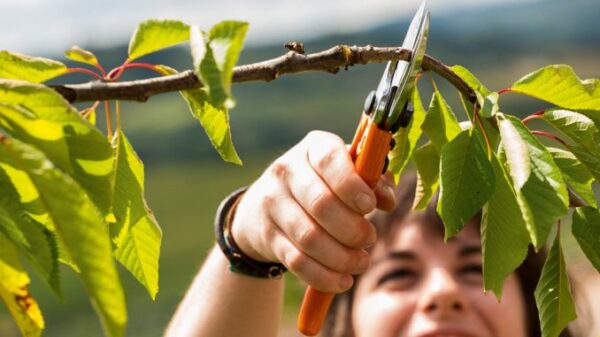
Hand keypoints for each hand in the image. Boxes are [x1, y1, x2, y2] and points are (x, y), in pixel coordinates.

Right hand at [231, 131, 395, 292]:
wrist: (265, 205)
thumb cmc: (322, 184)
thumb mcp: (345, 173)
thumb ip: (372, 181)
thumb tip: (386, 200)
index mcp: (312, 148)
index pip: (330, 161)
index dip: (352, 185)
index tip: (370, 206)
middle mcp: (287, 171)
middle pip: (321, 204)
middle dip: (352, 229)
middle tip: (369, 239)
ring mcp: (272, 203)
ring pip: (309, 237)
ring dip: (342, 257)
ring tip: (360, 262)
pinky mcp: (267, 235)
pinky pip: (296, 261)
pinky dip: (323, 276)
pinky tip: (342, 280)